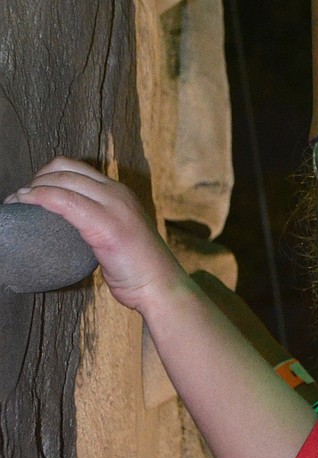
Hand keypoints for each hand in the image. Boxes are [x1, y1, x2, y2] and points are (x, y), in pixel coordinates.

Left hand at [3, 158, 186, 311]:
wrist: (161, 288)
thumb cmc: (140, 272)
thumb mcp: (120, 236)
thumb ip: (99, 225)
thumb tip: (71, 230)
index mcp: (121, 194)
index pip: (77, 169)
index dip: (48, 174)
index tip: (32, 192)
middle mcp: (117, 193)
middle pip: (65, 168)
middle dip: (36, 178)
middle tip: (21, 200)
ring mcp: (113, 207)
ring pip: (62, 181)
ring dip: (32, 188)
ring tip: (17, 203)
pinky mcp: (105, 224)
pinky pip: (63, 201)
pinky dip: (40, 198)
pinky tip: (25, 205)